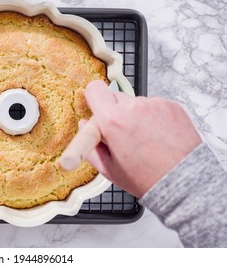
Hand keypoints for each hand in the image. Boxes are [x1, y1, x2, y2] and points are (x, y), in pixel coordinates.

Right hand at [73, 80, 201, 197]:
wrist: (184, 180)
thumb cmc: (147, 178)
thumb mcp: (109, 169)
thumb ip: (90, 144)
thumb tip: (85, 125)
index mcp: (113, 120)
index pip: (94, 89)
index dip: (94, 99)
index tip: (98, 110)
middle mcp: (133, 106)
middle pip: (115, 97)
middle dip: (115, 112)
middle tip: (122, 133)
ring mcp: (154, 104)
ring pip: (135, 103)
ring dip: (135, 116)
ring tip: (145, 139)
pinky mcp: (171, 105)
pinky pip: (154, 106)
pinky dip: (153, 117)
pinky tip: (158, 136)